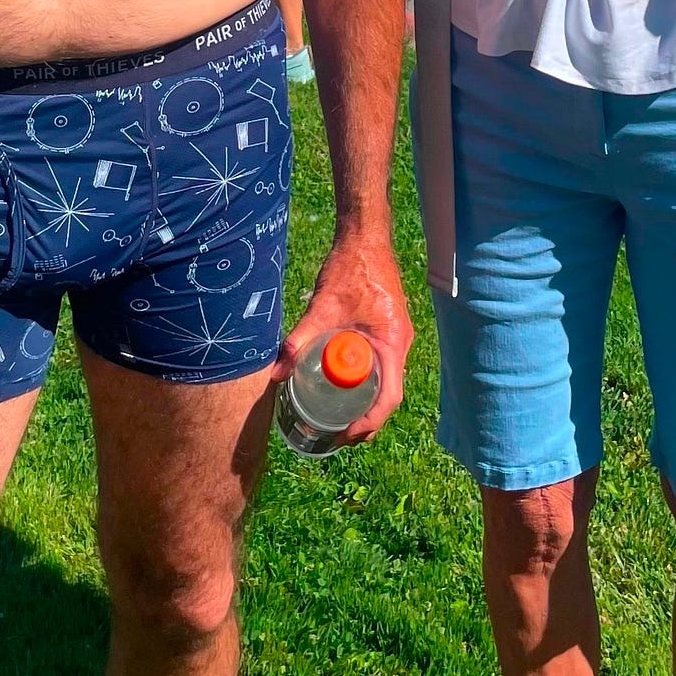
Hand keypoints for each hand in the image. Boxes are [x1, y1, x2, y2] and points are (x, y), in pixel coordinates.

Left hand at [272, 230, 412, 444]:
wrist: (366, 239)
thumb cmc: (350, 269)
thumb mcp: (322, 308)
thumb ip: (298, 341)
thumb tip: (275, 373)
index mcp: (392, 343)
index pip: (390, 397)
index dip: (370, 423)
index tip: (346, 434)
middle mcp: (400, 344)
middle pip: (390, 396)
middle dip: (367, 421)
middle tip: (337, 436)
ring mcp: (397, 338)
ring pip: (388, 383)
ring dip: (368, 405)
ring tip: (340, 419)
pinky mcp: (389, 331)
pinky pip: (384, 367)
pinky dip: (368, 385)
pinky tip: (345, 387)